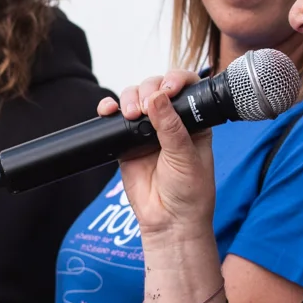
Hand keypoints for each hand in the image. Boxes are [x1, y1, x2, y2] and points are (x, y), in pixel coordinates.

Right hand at [108, 72, 216, 244]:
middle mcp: (170, 121)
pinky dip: (109, 110)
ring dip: (129, 99)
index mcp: (193, 120)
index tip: (168, 89)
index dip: (175, 80)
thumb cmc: (189, 192)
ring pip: (134, 99)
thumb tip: (157, 97)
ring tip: (131, 115)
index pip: (185, 88)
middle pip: (155, 87)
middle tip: (146, 109)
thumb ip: (171, 127)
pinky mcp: (126, 143)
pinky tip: (108, 111)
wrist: (169, 221)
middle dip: (147, 90)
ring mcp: (147, 131)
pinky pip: (114, 119)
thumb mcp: (186, 157)